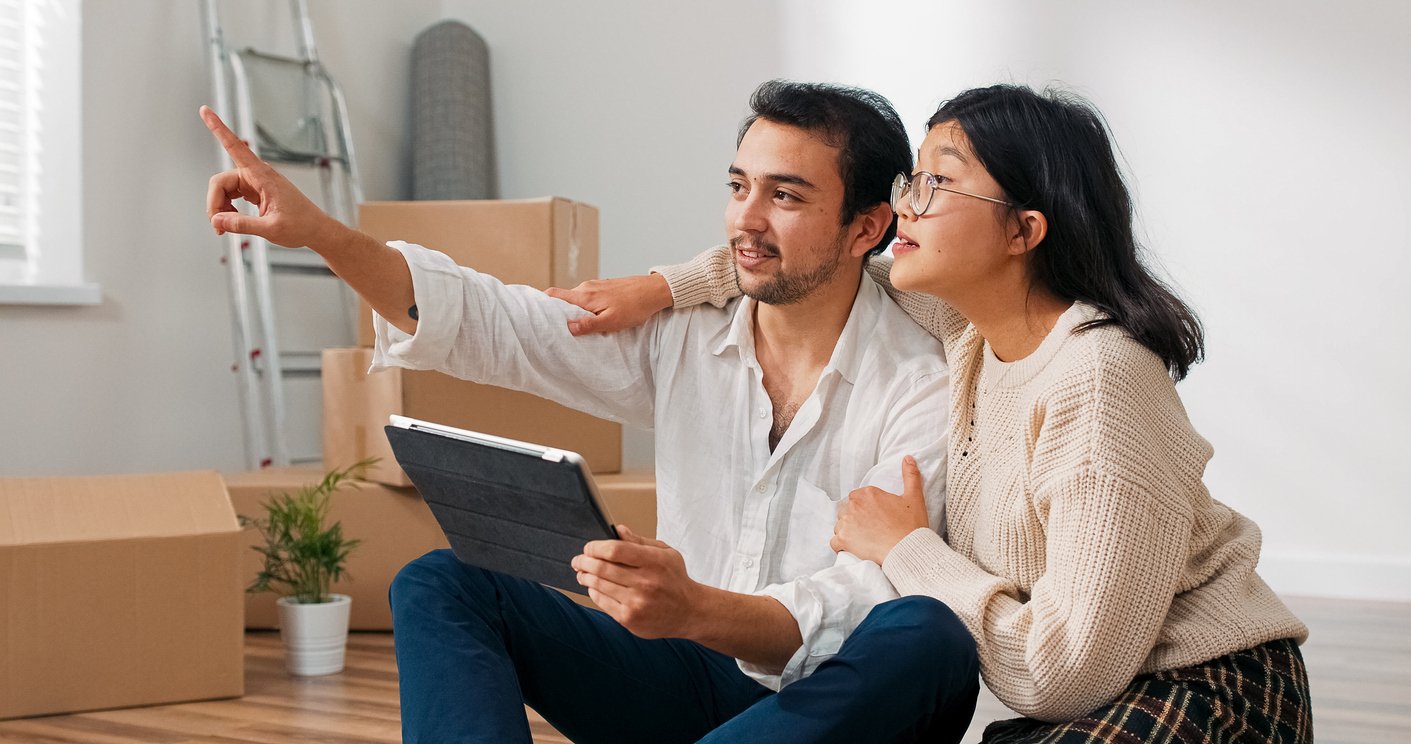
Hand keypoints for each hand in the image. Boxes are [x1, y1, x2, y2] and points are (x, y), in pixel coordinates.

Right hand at [201, 105, 343, 250]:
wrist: (317, 231)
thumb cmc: (301, 226)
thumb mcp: (271, 229)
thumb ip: (242, 224)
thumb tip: (217, 220)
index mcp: (263, 176)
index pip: (235, 147)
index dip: (218, 128)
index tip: (205, 110)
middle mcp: (257, 175)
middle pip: (220, 182)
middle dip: (215, 204)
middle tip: (218, 228)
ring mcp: (255, 183)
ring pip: (223, 189)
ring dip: (220, 208)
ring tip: (225, 228)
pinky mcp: (255, 191)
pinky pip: (231, 195)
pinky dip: (227, 209)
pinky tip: (232, 221)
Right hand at [545, 274, 672, 335]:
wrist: (655, 291)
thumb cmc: (634, 307)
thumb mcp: (611, 321)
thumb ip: (588, 324)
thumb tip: (566, 327)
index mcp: (584, 295)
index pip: (554, 295)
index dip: (542, 303)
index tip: (536, 315)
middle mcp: (586, 287)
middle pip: (563, 298)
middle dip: (558, 312)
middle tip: (558, 328)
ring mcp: (595, 285)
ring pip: (576, 299)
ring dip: (575, 311)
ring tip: (578, 327)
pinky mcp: (604, 287)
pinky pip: (588, 297)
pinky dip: (586, 307)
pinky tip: (594, 318)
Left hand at [571, 525, 702, 638]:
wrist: (689, 612)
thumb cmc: (675, 579)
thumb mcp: (666, 553)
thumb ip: (640, 541)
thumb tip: (617, 530)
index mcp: (654, 562)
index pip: (615, 550)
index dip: (595, 547)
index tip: (589, 547)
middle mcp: (645, 582)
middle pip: (602, 568)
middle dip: (584, 561)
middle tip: (578, 560)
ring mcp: (636, 602)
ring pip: (598, 585)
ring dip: (585, 577)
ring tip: (582, 573)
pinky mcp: (629, 619)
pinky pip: (602, 602)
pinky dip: (593, 592)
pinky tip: (593, 587)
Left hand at [832, 456, 930, 563]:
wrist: (908, 550)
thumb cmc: (911, 525)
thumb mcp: (914, 497)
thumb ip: (910, 476)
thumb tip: (908, 458)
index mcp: (867, 493)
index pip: (857, 498)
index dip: (865, 508)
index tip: (876, 517)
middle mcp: (853, 506)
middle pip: (847, 511)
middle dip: (855, 519)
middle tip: (871, 529)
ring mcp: (846, 523)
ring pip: (840, 526)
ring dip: (848, 532)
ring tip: (864, 540)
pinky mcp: (843, 540)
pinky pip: (834, 542)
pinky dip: (841, 546)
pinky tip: (854, 548)